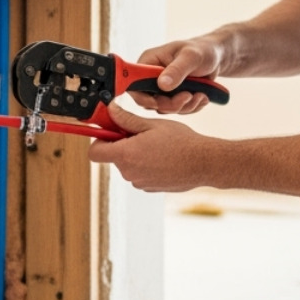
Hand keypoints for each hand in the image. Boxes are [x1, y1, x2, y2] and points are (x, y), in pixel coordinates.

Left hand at [88, 103, 209, 191]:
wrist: (204, 163)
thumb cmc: (180, 142)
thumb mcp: (152, 125)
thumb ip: (127, 119)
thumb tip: (111, 111)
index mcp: (126, 155)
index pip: (95, 152)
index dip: (99, 140)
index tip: (111, 132)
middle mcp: (129, 172)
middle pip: (114, 157)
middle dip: (123, 144)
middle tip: (143, 133)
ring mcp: (140, 183)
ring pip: (129, 165)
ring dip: (136, 155)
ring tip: (158, 146)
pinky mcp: (150, 188)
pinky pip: (141, 174)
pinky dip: (147, 165)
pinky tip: (164, 157)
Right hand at [127, 38, 224, 115]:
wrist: (216, 57)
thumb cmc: (202, 50)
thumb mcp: (191, 57)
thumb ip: (177, 70)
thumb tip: (162, 84)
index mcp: (149, 61)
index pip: (134, 83)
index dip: (142, 96)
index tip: (158, 101)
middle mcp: (151, 76)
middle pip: (150, 101)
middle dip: (171, 104)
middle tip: (189, 95)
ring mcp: (162, 89)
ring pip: (165, 109)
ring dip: (184, 106)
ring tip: (200, 94)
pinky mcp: (173, 97)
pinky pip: (177, 110)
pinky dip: (191, 107)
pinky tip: (202, 96)